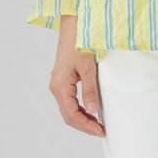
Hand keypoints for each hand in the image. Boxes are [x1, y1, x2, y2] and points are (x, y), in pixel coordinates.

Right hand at [48, 15, 103, 136]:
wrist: (74, 27)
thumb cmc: (80, 43)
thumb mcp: (88, 67)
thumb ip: (90, 90)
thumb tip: (94, 111)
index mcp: (60, 86)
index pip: (71, 115)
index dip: (86, 126)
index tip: (100, 131)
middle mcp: (56, 87)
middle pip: (68, 115)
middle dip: (84, 126)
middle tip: (101, 131)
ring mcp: (58, 84)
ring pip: (68, 110)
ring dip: (82, 119)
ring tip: (98, 124)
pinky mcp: (63, 81)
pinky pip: (69, 101)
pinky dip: (79, 110)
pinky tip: (91, 111)